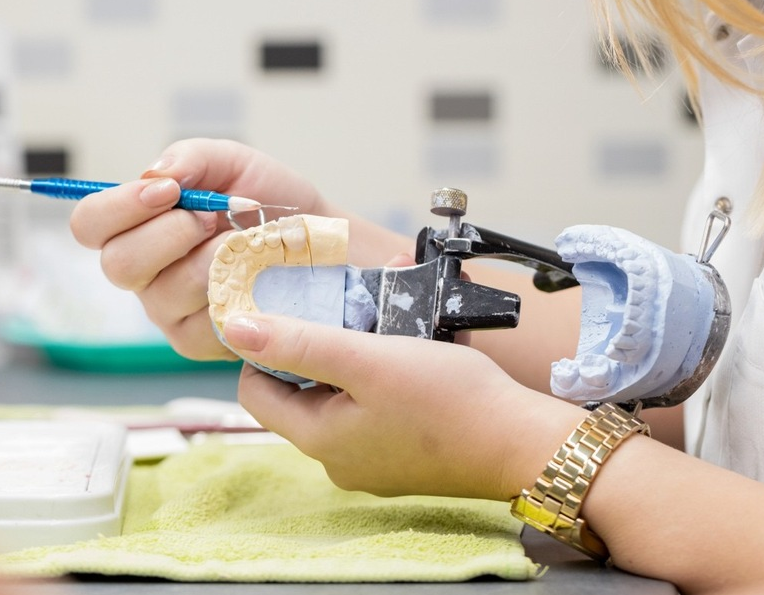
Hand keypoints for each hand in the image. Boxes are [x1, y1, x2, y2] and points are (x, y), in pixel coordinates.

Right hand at [70, 139, 328, 359]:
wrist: (319, 241)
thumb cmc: (270, 202)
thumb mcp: (234, 163)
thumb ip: (192, 159)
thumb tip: (155, 174)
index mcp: (137, 227)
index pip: (90, 224)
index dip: (119, 207)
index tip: (168, 190)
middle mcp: (144, 274)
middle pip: (118, 263)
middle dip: (170, 233)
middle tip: (213, 216)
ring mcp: (169, 312)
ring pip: (165, 292)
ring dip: (211, 258)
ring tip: (245, 240)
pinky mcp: (200, 340)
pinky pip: (201, 320)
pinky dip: (234, 288)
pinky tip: (255, 273)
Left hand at [227, 313, 582, 499]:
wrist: (525, 443)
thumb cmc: (451, 401)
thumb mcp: (368, 360)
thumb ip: (300, 343)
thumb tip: (238, 328)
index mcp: (319, 441)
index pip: (256, 391)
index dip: (266, 347)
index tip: (292, 310)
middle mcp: (339, 459)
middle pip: (302, 390)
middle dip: (322, 339)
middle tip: (348, 303)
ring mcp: (374, 459)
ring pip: (343, 392)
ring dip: (357, 349)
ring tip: (387, 316)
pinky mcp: (405, 452)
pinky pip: (375, 404)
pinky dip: (384, 370)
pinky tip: (411, 343)